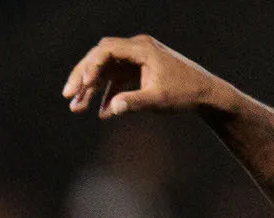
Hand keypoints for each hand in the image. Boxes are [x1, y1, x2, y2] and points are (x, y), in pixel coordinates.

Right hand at [64, 35, 231, 117]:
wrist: (205, 94)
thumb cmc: (184, 93)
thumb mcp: (158, 99)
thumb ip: (133, 103)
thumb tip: (110, 109)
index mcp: (143, 49)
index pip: (106, 50)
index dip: (90, 67)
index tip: (81, 86)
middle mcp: (137, 50)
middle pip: (99, 57)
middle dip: (82, 76)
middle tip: (68, 95)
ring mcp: (136, 60)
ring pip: (103, 70)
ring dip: (89, 88)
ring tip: (76, 109)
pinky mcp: (137, 71)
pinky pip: (113, 80)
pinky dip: (104, 95)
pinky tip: (101, 113)